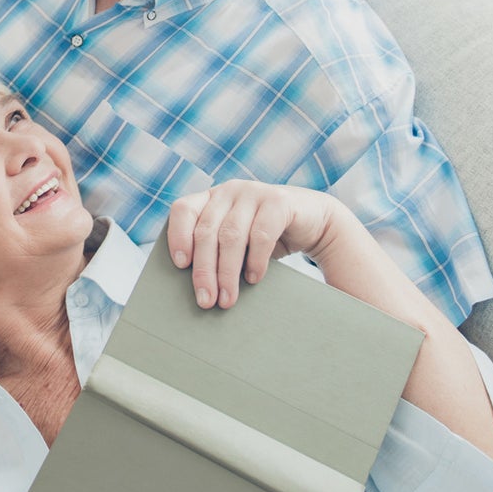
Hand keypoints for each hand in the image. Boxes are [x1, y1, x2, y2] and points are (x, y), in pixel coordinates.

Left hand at [167, 180, 337, 308]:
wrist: (315, 222)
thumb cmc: (266, 238)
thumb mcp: (237, 241)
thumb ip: (216, 252)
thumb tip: (197, 289)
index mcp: (211, 198)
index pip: (183, 210)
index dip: (177, 236)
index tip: (180, 265)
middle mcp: (229, 190)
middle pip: (206, 231)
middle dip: (204, 270)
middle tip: (205, 301)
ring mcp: (254, 192)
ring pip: (231, 236)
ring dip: (227, 272)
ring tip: (227, 299)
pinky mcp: (278, 201)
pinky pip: (261, 234)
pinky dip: (255, 261)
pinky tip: (253, 279)